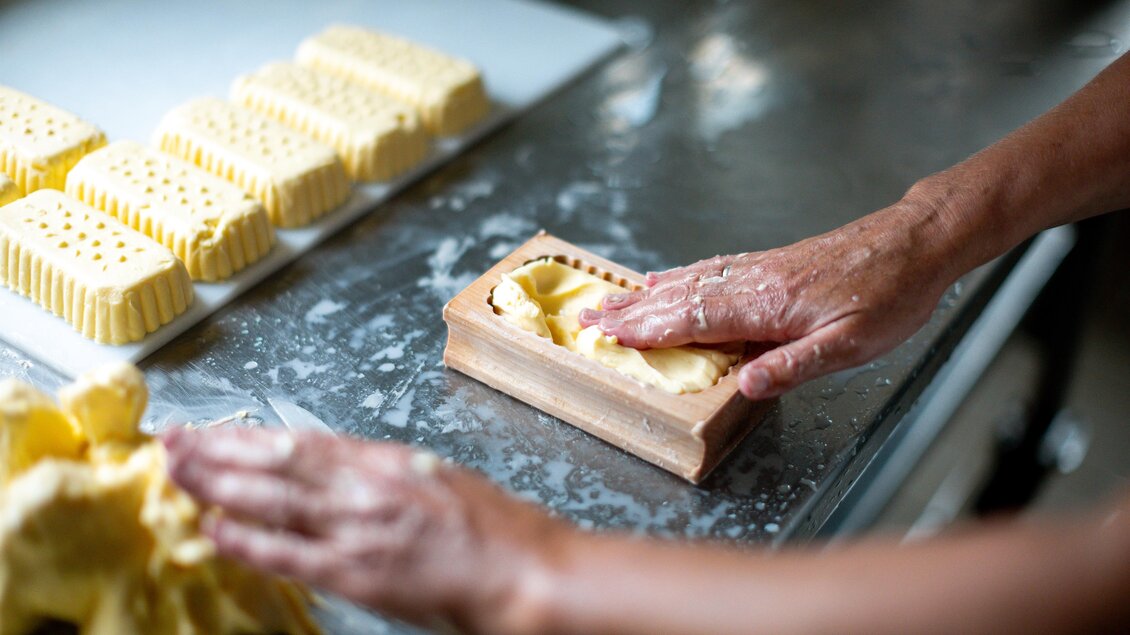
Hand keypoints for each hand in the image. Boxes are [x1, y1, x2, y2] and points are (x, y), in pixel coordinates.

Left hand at [162, 427, 567, 633]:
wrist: (523, 569)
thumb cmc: (493, 527)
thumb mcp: (438, 477)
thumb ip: (386, 471)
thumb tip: (343, 465)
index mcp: (385, 461)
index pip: (299, 441)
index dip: (248, 435)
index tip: (211, 427)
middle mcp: (365, 488)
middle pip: (274, 462)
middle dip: (217, 451)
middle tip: (173, 440)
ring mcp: (358, 529)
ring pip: (273, 499)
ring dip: (218, 484)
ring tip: (177, 473)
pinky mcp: (359, 572)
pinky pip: (290, 553)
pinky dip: (249, 540)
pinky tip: (214, 527)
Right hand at [579, 199, 962, 399]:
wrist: (917, 242)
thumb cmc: (891, 295)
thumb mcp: (854, 345)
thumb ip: (796, 365)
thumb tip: (745, 387)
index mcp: (768, 305)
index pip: (693, 320)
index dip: (646, 330)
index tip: (606, 335)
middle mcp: (754, 281)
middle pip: (678, 297)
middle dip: (628, 311)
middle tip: (585, 319)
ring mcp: (759, 268)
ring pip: (689, 280)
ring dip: (645, 293)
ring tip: (609, 298)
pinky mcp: (770, 262)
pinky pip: (711, 268)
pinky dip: (679, 274)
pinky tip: (666, 277)